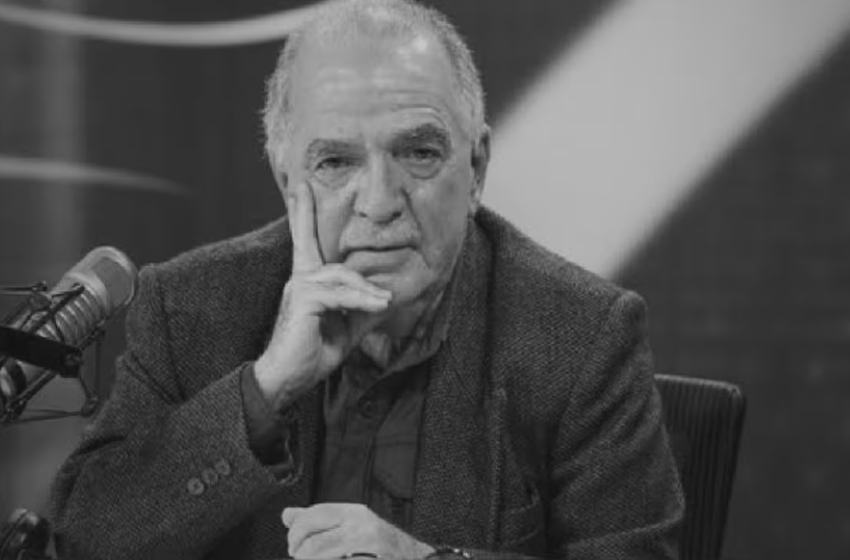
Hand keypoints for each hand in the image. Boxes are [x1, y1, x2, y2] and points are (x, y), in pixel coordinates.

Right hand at [254, 182, 391, 410]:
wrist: (288, 379)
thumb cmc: (312, 353)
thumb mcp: (346, 329)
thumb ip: (363, 310)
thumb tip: (389, 298)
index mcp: (307, 281)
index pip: (304, 241)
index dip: (302, 214)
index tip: (301, 188)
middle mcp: (300, 279)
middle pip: (337, 265)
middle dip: (363, 282)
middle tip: (386, 299)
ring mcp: (299, 287)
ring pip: (343, 279)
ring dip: (368, 294)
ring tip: (386, 307)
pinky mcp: (304, 299)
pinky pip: (340, 294)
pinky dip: (361, 300)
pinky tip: (378, 307)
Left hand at [283, 503, 434, 558]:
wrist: (415, 559)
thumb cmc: (380, 544)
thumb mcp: (351, 524)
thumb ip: (318, 520)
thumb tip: (288, 515)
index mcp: (355, 514)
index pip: (314, 516)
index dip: (296, 533)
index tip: (292, 545)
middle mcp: (362, 530)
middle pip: (314, 546)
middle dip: (301, 556)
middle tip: (300, 557)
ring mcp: (369, 552)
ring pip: (323, 559)